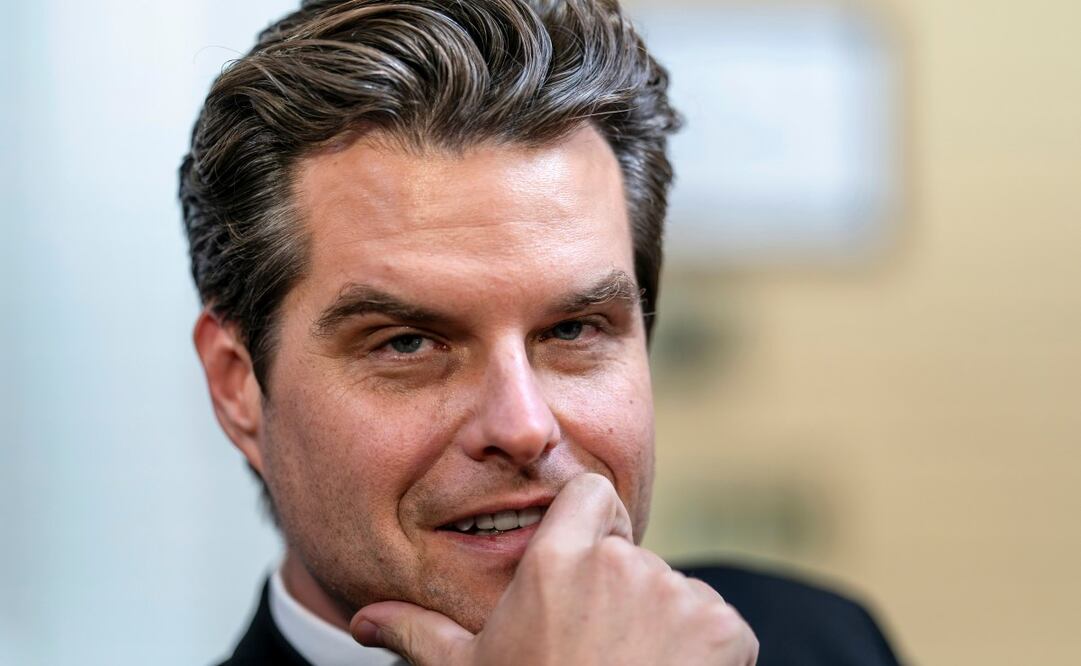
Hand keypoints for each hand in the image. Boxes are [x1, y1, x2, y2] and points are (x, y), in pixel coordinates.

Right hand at [350, 473, 757, 664]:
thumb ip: (418, 633)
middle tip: (596, 652)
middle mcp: (622, 564)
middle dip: (618, 593)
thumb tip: (362, 620)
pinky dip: (703, 651)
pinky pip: (717, 624)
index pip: (590, 493)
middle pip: (629, 553)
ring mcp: (680, 595)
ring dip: (660, 625)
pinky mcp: (726, 630)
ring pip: (673, 592)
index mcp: (557, 561)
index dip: (588, 525)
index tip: (580, 571)